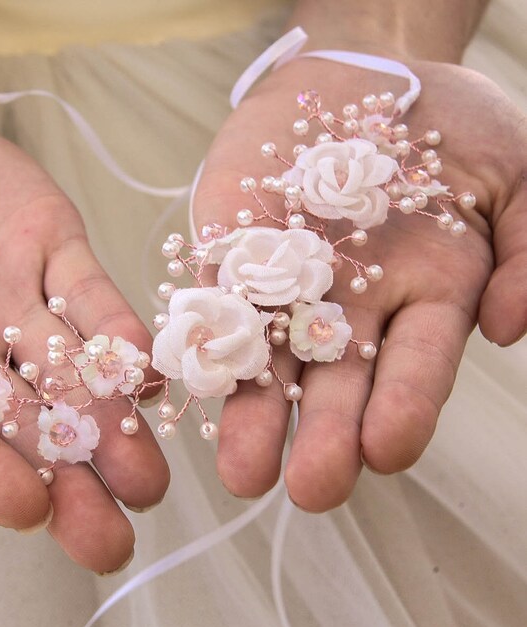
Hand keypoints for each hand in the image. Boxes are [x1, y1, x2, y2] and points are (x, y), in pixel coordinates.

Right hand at [0, 111, 168, 571]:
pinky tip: (142, 365)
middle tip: (113, 541)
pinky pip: (87, 290)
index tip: (27, 511)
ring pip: (70, 371)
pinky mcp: (51, 246)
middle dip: (70, 481)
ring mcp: (16, 300)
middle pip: (23, 426)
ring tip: (147, 478)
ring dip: (111, 422)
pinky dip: (113, 326)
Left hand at [194, 59, 526, 509]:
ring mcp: (287, 284)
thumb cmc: (447, 127)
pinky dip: (202, 340)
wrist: (361, 76)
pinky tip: (192, 383)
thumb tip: (506, 328)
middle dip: (324, 438)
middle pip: (338, 383)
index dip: (404, 409)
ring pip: (268, 360)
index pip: (416, 369)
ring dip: (255, 415)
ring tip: (242, 470)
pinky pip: (212, 301)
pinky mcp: (231, 255)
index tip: (386, 452)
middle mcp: (353, 306)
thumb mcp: (515, 174)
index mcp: (425, 296)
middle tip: (308, 490)